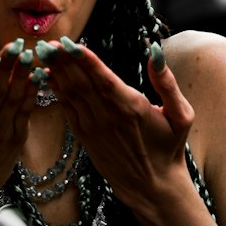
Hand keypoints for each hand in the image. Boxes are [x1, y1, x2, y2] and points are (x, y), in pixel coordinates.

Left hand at [41, 41, 194, 214]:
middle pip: (82, 83)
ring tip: (44, 51)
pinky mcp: (84, 136)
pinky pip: (67, 109)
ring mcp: (93, 128)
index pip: (104, 79)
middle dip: (64, 60)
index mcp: (132, 108)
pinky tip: (47, 74)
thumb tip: (156, 52)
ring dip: (56, 72)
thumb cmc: (168, 147)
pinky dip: (56, 91)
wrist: (151, 185)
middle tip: (49, 41)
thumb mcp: (181, 116)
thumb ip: (167, 83)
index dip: (86, 61)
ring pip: (71, 94)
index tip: (70, 44)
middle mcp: (108, 117)